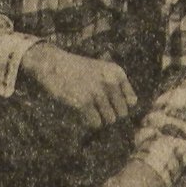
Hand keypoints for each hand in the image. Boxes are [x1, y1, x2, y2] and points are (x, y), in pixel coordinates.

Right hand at [19, 43, 136, 129]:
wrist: (53, 63)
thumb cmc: (78, 69)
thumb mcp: (101, 70)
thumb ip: (116, 86)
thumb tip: (129, 110)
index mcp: (117, 72)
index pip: (132, 101)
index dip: (121, 106)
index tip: (111, 105)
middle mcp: (110, 82)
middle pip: (122, 113)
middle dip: (111, 113)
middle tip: (98, 109)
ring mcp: (97, 92)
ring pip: (110, 120)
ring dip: (100, 118)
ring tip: (90, 109)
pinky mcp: (84, 103)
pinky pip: (96, 123)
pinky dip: (90, 121)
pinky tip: (82, 113)